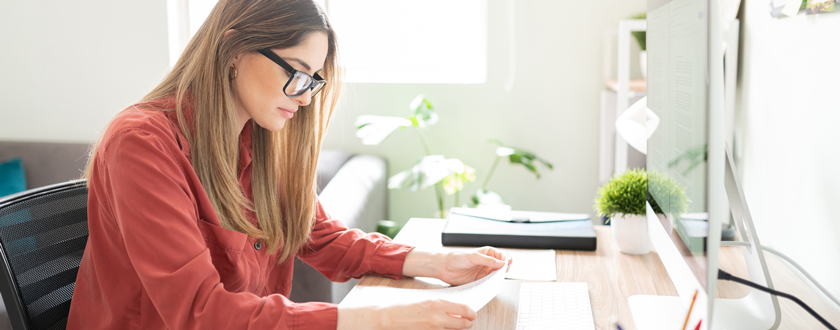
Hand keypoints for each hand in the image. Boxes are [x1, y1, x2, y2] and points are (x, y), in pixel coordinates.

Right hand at [337, 300, 475, 329]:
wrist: (387, 319)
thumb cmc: (403, 307)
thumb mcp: (424, 301)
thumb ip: (441, 306)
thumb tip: (455, 310)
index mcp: (437, 304)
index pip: (464, 309)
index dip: (471, 313)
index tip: (472, 313)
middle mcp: (437, 317)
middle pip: (464, 324)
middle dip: (468, 323)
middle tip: (469, 321)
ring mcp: (433, 329)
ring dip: (457, 328)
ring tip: (456, 325)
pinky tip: (443, 328)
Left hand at [438, 246, 511, 285]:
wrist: (444, 267)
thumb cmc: (456, 257)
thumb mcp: (473, 256)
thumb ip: (487, 260)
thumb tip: (501, 263)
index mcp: (487, 253)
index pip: (502, 255)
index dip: (506, 259)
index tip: (508, 263)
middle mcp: (487, 262)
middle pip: (501, 266)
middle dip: (504, 269)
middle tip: (502, 272)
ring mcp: (483, 271)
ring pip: (496, 275)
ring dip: (498, 277)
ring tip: (496, 278)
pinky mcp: (479, 280)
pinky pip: (489, 282)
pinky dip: (491, 283)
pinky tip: (491, 283)